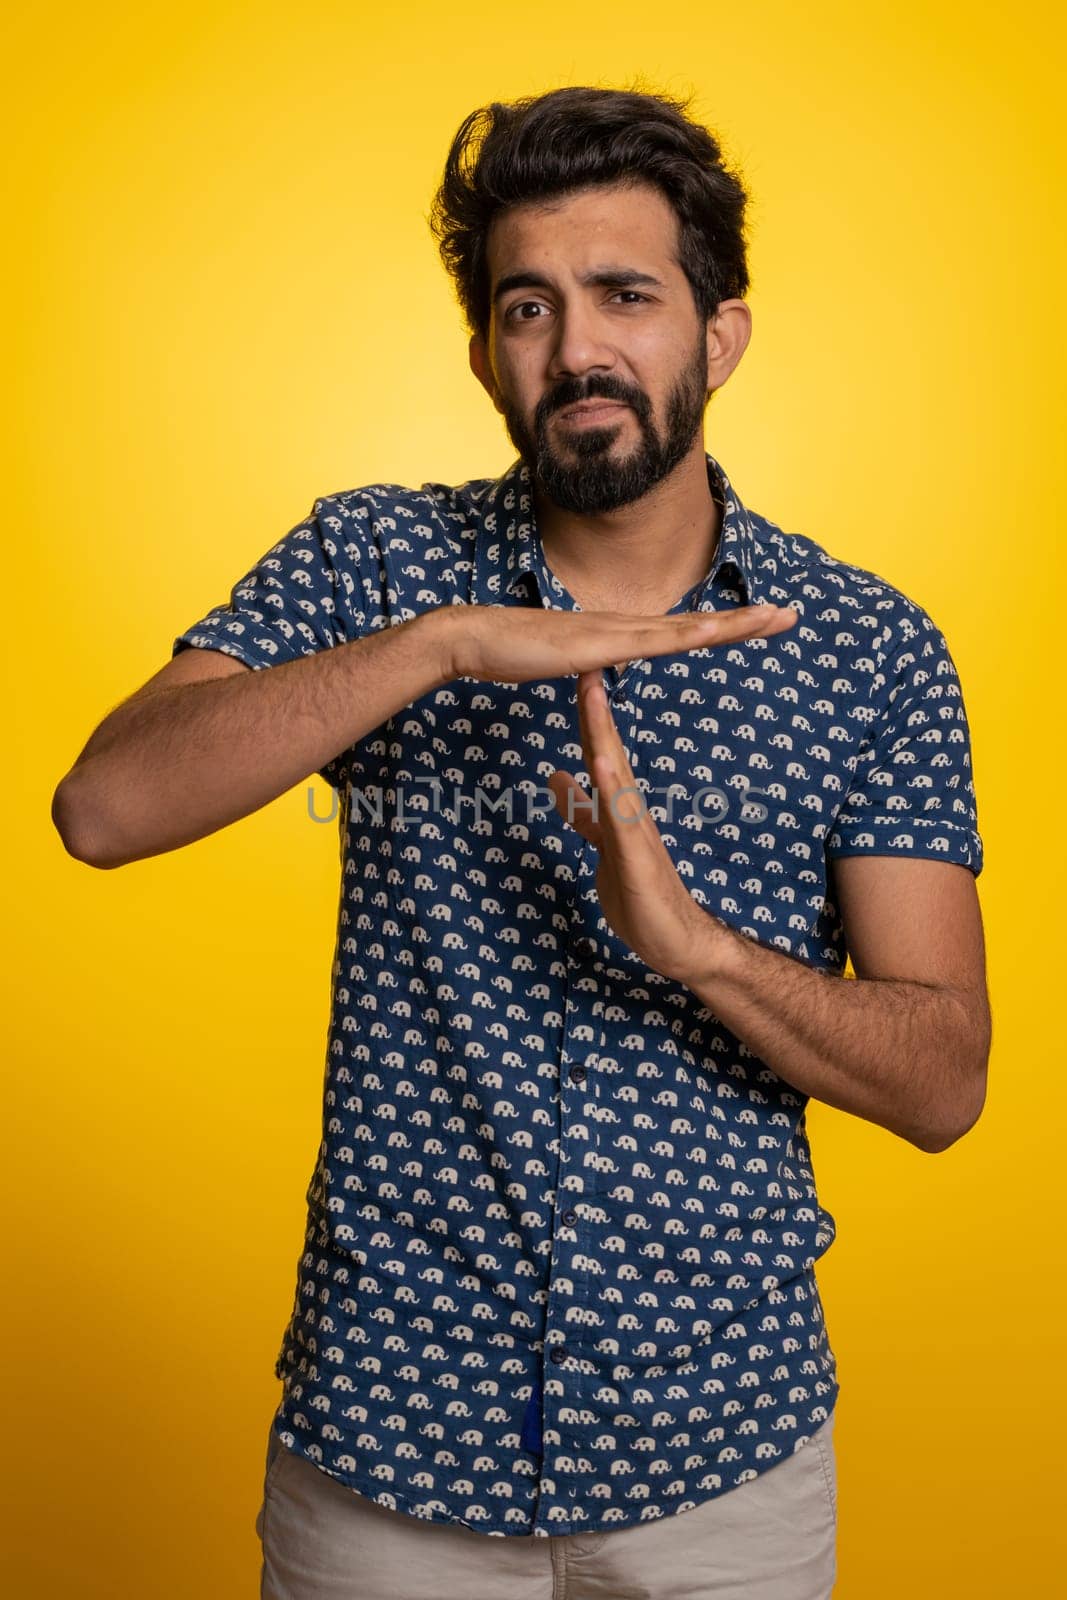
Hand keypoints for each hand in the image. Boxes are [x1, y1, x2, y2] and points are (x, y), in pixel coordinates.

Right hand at [435, 600, 797, 684]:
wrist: (472, 637)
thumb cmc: (509, 652)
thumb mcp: (561, 663)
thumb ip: (586, 665)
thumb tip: (599, 669)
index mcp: (617, 635)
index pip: (681, 631)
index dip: (722, 627)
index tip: (759, 624)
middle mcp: (622, 626)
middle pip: (696, 624)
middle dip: (745, 620)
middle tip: (790, 615)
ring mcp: (611, 632)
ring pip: (684, 628)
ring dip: (731, 623)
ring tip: (773, 618)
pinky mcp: (597, 645)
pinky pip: (651, 642)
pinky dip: (688, 634)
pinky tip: (716, 630)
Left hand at [547, 668, 730, 985]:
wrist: (679, 940)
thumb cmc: (642, 895)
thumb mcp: (602, 844)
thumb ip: (583, 812)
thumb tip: (558, 777)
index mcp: (620, 806)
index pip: (599, 750)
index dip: (586, 714)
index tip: (576, 671)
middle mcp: (630, 810)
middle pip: (608, 750)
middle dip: (594, 707)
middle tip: (584, 660)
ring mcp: (637, 832)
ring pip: (617, 776)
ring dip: (604, 735)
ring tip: (593, 695)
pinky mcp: (638, 858)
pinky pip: (622, 819)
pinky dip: (611, 789)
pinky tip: (600, 762)